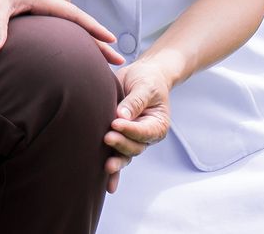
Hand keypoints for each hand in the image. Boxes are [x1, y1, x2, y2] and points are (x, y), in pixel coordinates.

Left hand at [0, 0, 123, 63]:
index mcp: (43, 0)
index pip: (75, 16)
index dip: (93, 29)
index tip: (112, 40)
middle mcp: (47, 5)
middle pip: (79, 25)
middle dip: (99, 42)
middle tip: (117, 60)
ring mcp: (43, 10)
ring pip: (72, 28)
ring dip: (89, 43)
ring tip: (105, 60)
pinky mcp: (35, 16)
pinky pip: (61, 30)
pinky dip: (74, 41)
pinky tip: (79, 53)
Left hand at [104, 59, 173, 190]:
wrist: (142, 77)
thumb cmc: (148, 80)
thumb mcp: (145, 86)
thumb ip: (135, 100)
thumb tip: (122, 114)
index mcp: (157, 124)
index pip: (144, 131)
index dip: (130, 129)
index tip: (116, 123)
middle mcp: (146, 137)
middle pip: (134, 147)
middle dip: (121, 144)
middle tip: (107, 137)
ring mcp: (132, 140)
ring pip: (125, 155)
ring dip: (116, 161)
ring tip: (106, 165)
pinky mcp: (119, 139)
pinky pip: (117, 157)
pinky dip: (113, 173)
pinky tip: (108, 186)